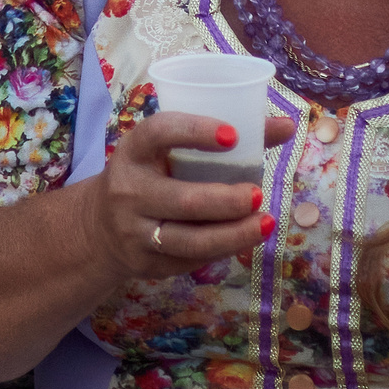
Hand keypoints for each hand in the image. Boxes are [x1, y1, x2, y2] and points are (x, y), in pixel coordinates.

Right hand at [85, 110, 294, 280]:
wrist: (99, 227)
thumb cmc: (150, 176)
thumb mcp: (169, 151)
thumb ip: (226, 137)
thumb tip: (288, 125)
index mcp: (134, 150)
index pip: (159, 133)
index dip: (195, 132)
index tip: (233, 135)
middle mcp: (129, 190)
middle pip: (182, 199)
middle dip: (226, 200)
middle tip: (258, 194)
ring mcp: (136, 231)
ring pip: (190, 240)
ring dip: (233, 234)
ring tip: (266, 223)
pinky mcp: (148, 263)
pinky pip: (191, 261)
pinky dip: (223, 250)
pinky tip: (245, 239)